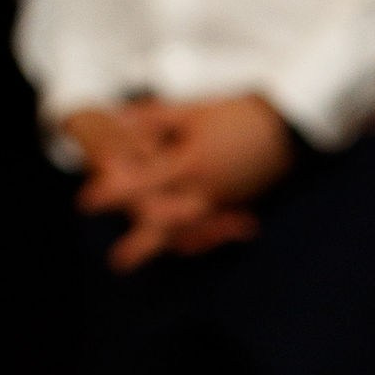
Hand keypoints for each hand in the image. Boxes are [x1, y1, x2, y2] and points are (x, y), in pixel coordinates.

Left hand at [68, 91, 292, 269]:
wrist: (289, 127)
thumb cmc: (237, 115)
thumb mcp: (191, 111)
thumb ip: (152, 118)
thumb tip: (114, 118)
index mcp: (190, 165)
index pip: (140, 183)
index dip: (111, 192)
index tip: (86, 201)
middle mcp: (206, 192)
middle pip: (165, 227)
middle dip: (141, 246)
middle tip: (117, 263)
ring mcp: (225, 204)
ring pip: (190, 235)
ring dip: (167, 247)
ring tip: (148, 256)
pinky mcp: (240, 207)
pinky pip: (214, 233)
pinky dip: (200, 242)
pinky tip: (185, 248)